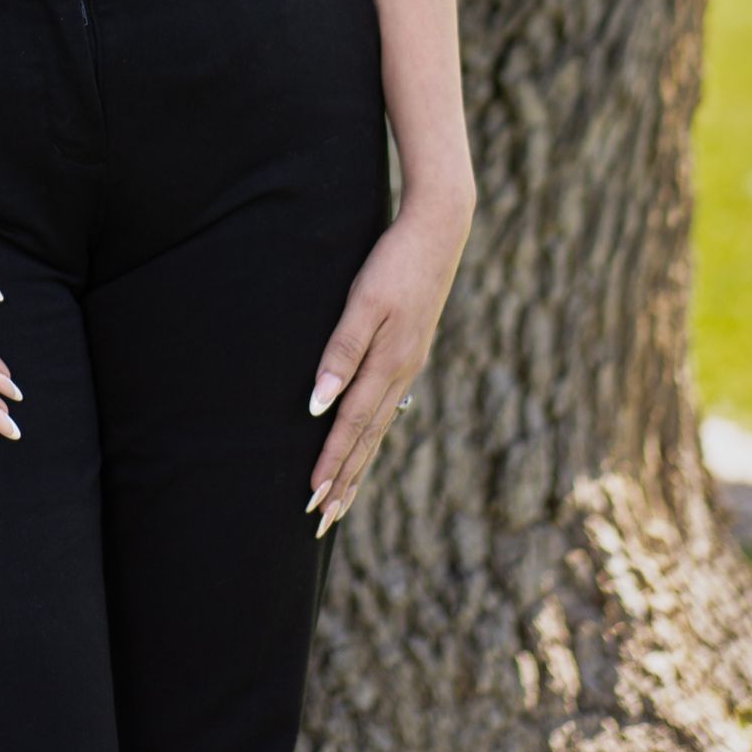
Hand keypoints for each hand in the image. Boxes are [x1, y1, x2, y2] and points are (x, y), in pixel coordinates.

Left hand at [305, 185, 471, 533]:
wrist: (439, 230)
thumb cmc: (394, 262)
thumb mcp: (364, 301)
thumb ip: (342, 352)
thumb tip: (319, 405)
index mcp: (389, 364)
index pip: (352, 426)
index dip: (332, 463)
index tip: (312, 498)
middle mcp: (401, 372)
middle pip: (368, 438)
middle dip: (345, 480)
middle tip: (322, 521)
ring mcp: (409, 365)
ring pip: (379, 427)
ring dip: (358, 465)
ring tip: (343, 499)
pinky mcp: (411, 352)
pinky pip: (388, 407)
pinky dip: (374, 435)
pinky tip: (368, 444)